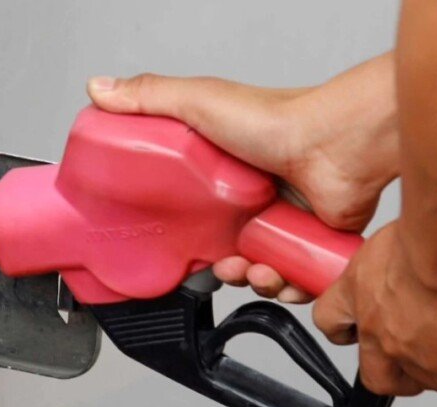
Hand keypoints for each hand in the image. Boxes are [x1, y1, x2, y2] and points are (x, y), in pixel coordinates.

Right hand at [87, 53, 398, 301]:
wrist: (337, 144)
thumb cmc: (280, 120)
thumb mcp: (201, 102)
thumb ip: (150, 97)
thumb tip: (99, 90)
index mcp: (226, 173)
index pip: (196, 214)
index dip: (186, 238)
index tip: (179, 250)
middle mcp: (257, 198)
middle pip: (228, 251)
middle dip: (222, 270)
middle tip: (221, 268)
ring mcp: (287, 220)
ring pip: (261, 271)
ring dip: (254, 282)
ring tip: (255, 273)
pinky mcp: (313, 241)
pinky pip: (296, 279)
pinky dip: (287, 286)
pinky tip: (281, 276)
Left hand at [312, 222, 436, 406]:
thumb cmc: (419, 234)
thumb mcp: (392, 240)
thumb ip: (396, 257)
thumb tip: (414, 251)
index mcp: (356, 292)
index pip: (332, 322)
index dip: (346, 330)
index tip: (357, 331)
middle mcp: (374, 327)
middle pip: (374, 371)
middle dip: (394, 374)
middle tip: (415, 366)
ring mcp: (404, 352)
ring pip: (419, 384)